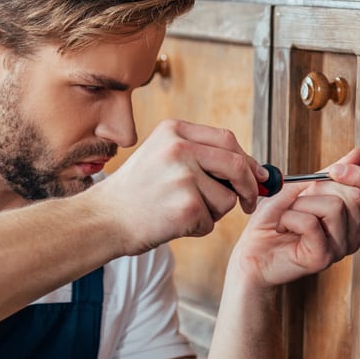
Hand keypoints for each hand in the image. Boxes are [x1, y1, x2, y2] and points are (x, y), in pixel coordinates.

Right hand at [91, 119, 266, 254]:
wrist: (103, 219)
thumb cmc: (134, 193)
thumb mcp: (161, 156)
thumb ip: (200, 155)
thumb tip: (252, 169)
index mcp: (174, 130)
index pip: (227, 139)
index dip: (247, 160)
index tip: (257, 176)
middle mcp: (179, 148)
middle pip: (237, 164)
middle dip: (250, 186)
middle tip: (249, 202)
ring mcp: (183, 177)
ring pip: (227, 198)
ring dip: (214, 212)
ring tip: (181, 212)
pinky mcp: (187, 206)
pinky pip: (212, 221)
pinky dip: (199, 228)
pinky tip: (173, 224)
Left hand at [231, 148, 359, 287]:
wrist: (252, 254)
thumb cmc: (272, 223)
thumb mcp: (300, 189)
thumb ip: (329, 175)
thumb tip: (356, 156)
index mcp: (349, 218)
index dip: (358, 175)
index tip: (335, 170)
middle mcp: (349, 234)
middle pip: (354, 196)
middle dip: (319, 189)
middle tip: (299, 201)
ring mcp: (338, 248)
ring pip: (333, 207)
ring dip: (300, 204)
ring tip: (289, 216)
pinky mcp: (322, 258)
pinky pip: (311, 223)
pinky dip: (290, 217)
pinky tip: (284, 226)